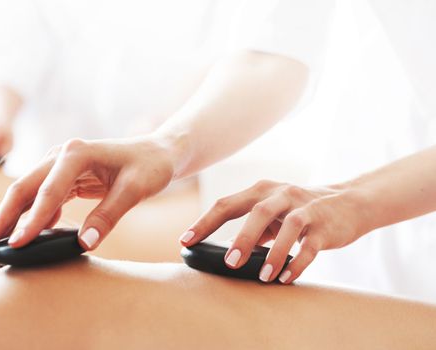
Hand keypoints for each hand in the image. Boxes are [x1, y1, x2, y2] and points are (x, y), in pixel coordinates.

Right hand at [0, 136, 174, 253]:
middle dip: (4, 218)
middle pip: (24, 188)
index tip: (17, 245)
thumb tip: (83, 244)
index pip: (47, 191)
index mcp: (76, 153)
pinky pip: (43, 197)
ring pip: (29, 193)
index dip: (31, 220)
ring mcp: (61, 164)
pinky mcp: (66, 175)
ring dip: (13, 218)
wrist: (158, 153)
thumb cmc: (150, 166)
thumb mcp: (134, 190)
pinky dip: (33, 216)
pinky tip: (29, 235)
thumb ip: (107, 216)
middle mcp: (62, 154)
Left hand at [180, 180, 369, 283]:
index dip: (205, 222)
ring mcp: (305, 208)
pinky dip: (298, 263)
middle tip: (229, 263)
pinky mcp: (324, 225)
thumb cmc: (300, 209)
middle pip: (257, 212)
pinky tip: (286, 278)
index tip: (185, 240)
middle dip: (241, 238)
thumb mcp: (274, 211)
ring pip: (287, 228)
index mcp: (262, 191)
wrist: (349, 202)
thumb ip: (253, 227)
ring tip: (263, 277)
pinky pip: (310, 245)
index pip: (227, 204)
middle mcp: (281, 194)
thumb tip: (227, 251)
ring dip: (273, 254)